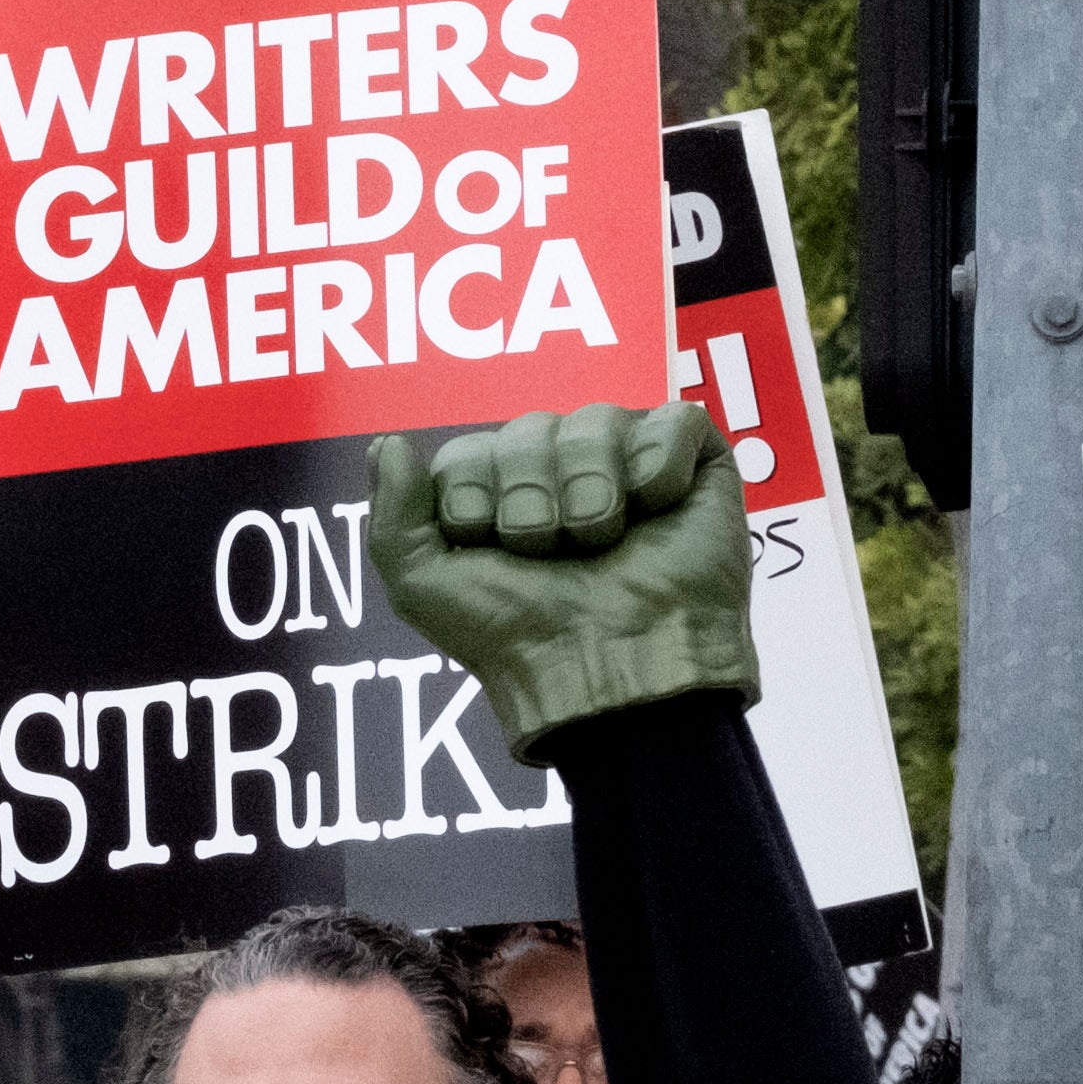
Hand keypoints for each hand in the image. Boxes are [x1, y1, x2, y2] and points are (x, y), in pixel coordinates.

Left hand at [362, 399, 751, 749]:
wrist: (608, 667)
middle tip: (548, 550)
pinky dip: (656, 462)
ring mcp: (628, 465)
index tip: (488, 546)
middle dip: (529, 496)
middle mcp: (561, 475)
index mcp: (498, 499)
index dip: (473, 492)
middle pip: (530, 428)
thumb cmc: (519, 637)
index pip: (469, 450)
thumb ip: (392, 515)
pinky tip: (653, 509)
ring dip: (589, 488)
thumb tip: (387, 443)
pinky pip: (674, 416)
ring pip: (597, 418)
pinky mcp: (695, 465)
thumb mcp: (424, 588)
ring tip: (601, 541)